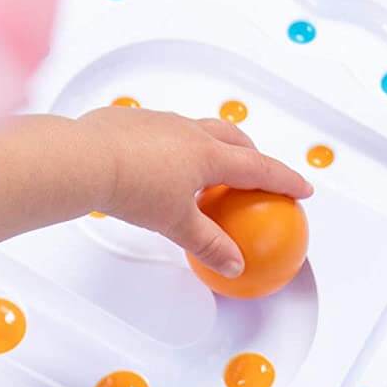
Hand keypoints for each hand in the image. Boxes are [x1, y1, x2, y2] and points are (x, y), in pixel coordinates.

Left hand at [77, 106, 311, 277]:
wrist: (84, 159)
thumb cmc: (132, 189)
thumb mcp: (175, 224)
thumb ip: (208, 244)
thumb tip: (234, 265)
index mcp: (208, 154)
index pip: (258, 167)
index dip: (284, 179)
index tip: (302, 188)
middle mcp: (189, 131)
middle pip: (233, 138)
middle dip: (252, 153)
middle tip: (257, 173)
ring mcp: (162, 121)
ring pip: (200, 129)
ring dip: (215, 145)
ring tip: (212, 168)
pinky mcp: (135, 121)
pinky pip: (169, 131)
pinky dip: (180, 146)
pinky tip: (165, 164)